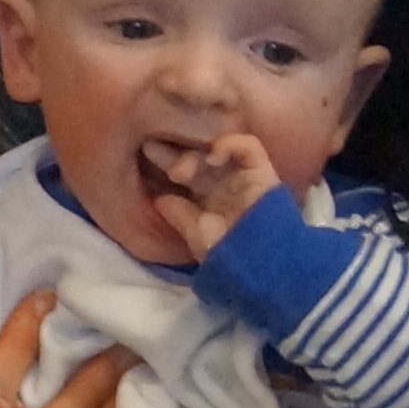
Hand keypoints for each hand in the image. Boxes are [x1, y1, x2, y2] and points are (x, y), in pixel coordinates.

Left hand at [139, 131, 281, 253]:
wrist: (256, 263)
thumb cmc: (226, 253)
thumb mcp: (195, 234)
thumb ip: (179, 215)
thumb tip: (160, 199)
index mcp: (206, 198)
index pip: (184, 172)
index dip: (166, 160)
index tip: (146, 153)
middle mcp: (224, 184)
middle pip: (198, 156)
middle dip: (174, 152)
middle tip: (151, 152)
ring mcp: (243, 176)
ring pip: (219, 148)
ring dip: (197, 153)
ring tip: (181, 173)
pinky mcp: (263, 172)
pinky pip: (249, 146)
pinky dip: (229, 144)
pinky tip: (212, 157)